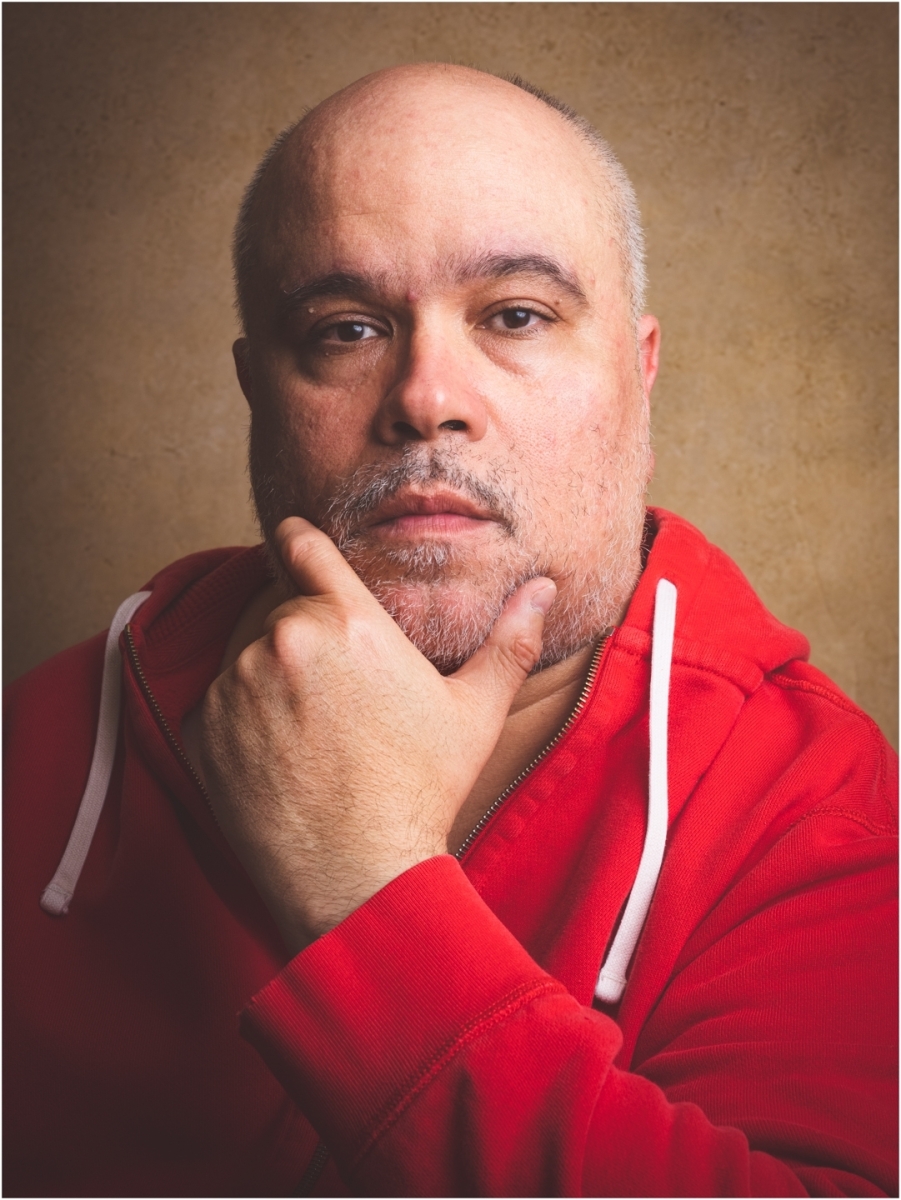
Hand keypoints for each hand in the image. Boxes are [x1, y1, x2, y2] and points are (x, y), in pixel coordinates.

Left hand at [199, 517, 555, 954]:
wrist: (359, 877)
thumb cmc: (422, 791)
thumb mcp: (477, 712)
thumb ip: (509, 640)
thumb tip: (545, 589)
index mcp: (350, 619)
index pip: (305, 545)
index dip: (299, 540)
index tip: (295, 540)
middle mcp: (284, 638)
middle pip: (281, 609)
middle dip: (304, 634)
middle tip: (336, 690)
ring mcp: (237, 683)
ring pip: (246, 655)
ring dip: (269, 675)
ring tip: (312, 731)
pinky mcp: (203, 728)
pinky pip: (217, 703)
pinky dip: (239, 719)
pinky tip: (280, 756)